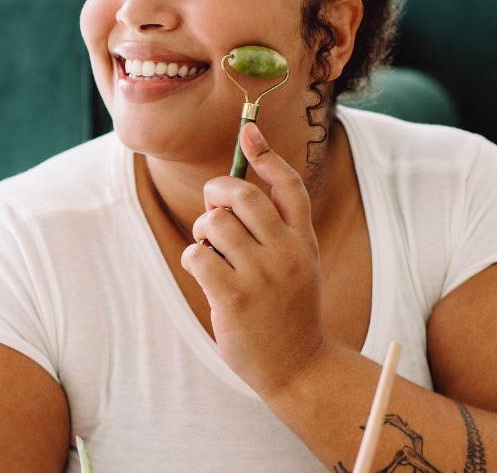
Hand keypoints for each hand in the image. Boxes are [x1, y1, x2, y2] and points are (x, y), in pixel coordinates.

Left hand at [181, 122, 325, 396]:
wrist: (298, 367)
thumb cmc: (289, 309)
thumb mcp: (299, 262)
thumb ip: (277, 227)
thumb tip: (236, 185)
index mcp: (303, 240)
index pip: (289, 185)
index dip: (266, 154)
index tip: (248, 130)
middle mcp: (286, 252)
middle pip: (241, 194)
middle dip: (216, 193)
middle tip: (212, 211)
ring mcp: (261, 275)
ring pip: (214, 223)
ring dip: (202, 231)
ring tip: (209, 250)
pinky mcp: (233, 298)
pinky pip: (197, 255)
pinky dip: (193, 257)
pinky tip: (205, 273)